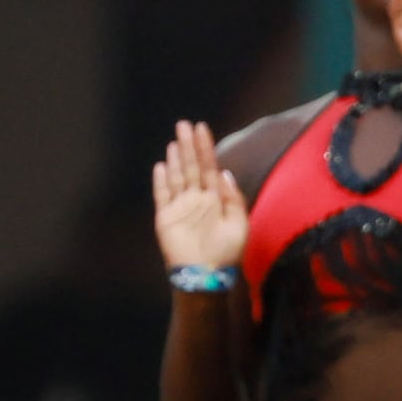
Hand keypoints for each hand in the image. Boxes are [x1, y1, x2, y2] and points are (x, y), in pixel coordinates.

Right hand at [151, 121, 249, 274]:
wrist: (207, 276)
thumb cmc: (227, 253)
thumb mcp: (239, 223)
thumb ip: (233, 197)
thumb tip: (224, 173)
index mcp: (215, 198)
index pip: (210, 167)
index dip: (206, 148)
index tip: (202, 128)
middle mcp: (196, 199)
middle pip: (192, 167)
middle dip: (189, 146)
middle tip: (184, 124)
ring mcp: (180, 207)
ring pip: (177, 177)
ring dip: (176, 159)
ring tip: (175, 140)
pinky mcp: (165, 218)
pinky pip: (162, 195)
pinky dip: (161, 181)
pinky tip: (162, 165)